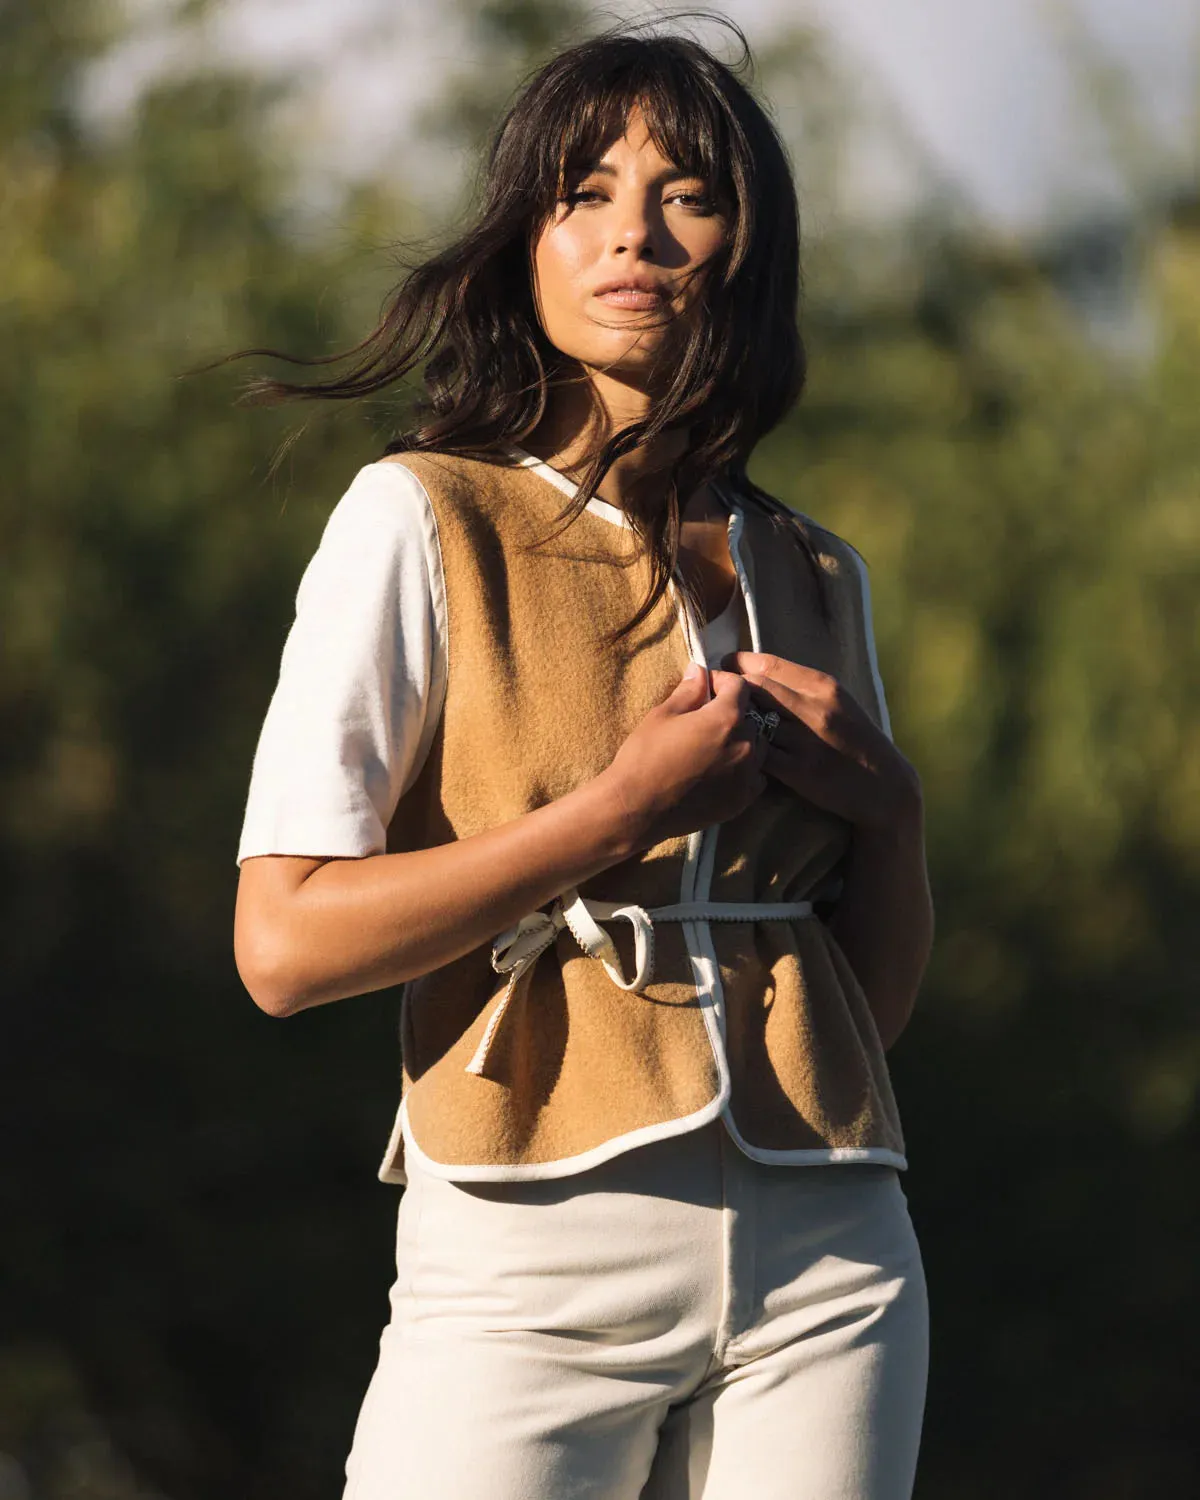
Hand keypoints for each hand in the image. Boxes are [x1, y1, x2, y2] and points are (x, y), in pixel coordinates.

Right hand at [602, 663, 768, 849]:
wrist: (638, 809)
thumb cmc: (644, 757)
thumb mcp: (662, 715)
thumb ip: (688, 691)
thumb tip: (699, 671)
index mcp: (726, 719)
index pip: (739, 686)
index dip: (722, 681)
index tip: (706, 687)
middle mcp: (745, 745)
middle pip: (751, 716)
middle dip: (732, 711)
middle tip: (707, 716)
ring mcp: (747, 775)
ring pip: (757, 746)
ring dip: (742, 739)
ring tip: (717, 743)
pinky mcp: (743, 800)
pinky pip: (757, 776)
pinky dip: (746, 768)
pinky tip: (724, 769)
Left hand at [719, 652, 921, 833]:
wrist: (883, 784)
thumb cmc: (856, 739)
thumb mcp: (838, 702)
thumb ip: (803, 687)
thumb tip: (760, 672)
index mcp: (823, 686)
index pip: (769, 665)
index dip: (739, 662)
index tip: (726, 665)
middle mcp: (813, 709)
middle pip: (754, 688)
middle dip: (728, 687)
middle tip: (713, 691)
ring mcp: (804, 741)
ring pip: (752, 721)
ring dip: (731, 719)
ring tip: (718, 719)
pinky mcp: (797, 771)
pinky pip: (757, 755)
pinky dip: (743, 749)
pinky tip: (735, 750)